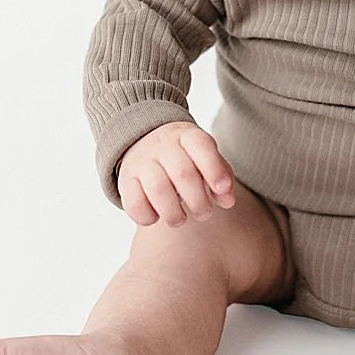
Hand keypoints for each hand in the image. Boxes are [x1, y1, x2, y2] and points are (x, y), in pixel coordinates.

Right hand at [116, 122, 236, 227]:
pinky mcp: (125, 180)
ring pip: (158, 189)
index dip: (214, 170)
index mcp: (186, 135)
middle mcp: (162, 145)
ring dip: (174, 213)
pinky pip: (134, 203)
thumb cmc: (183, 156)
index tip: (221, 190)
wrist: (141, 139)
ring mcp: (141, 161)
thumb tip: (228, 201)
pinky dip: (148, 217)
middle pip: (182, 173)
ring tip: (181, 219)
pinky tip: (156, 217)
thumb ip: (221, 176)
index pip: (201, 146)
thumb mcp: (204, 156)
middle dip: (198, 201)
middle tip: (204, 213)